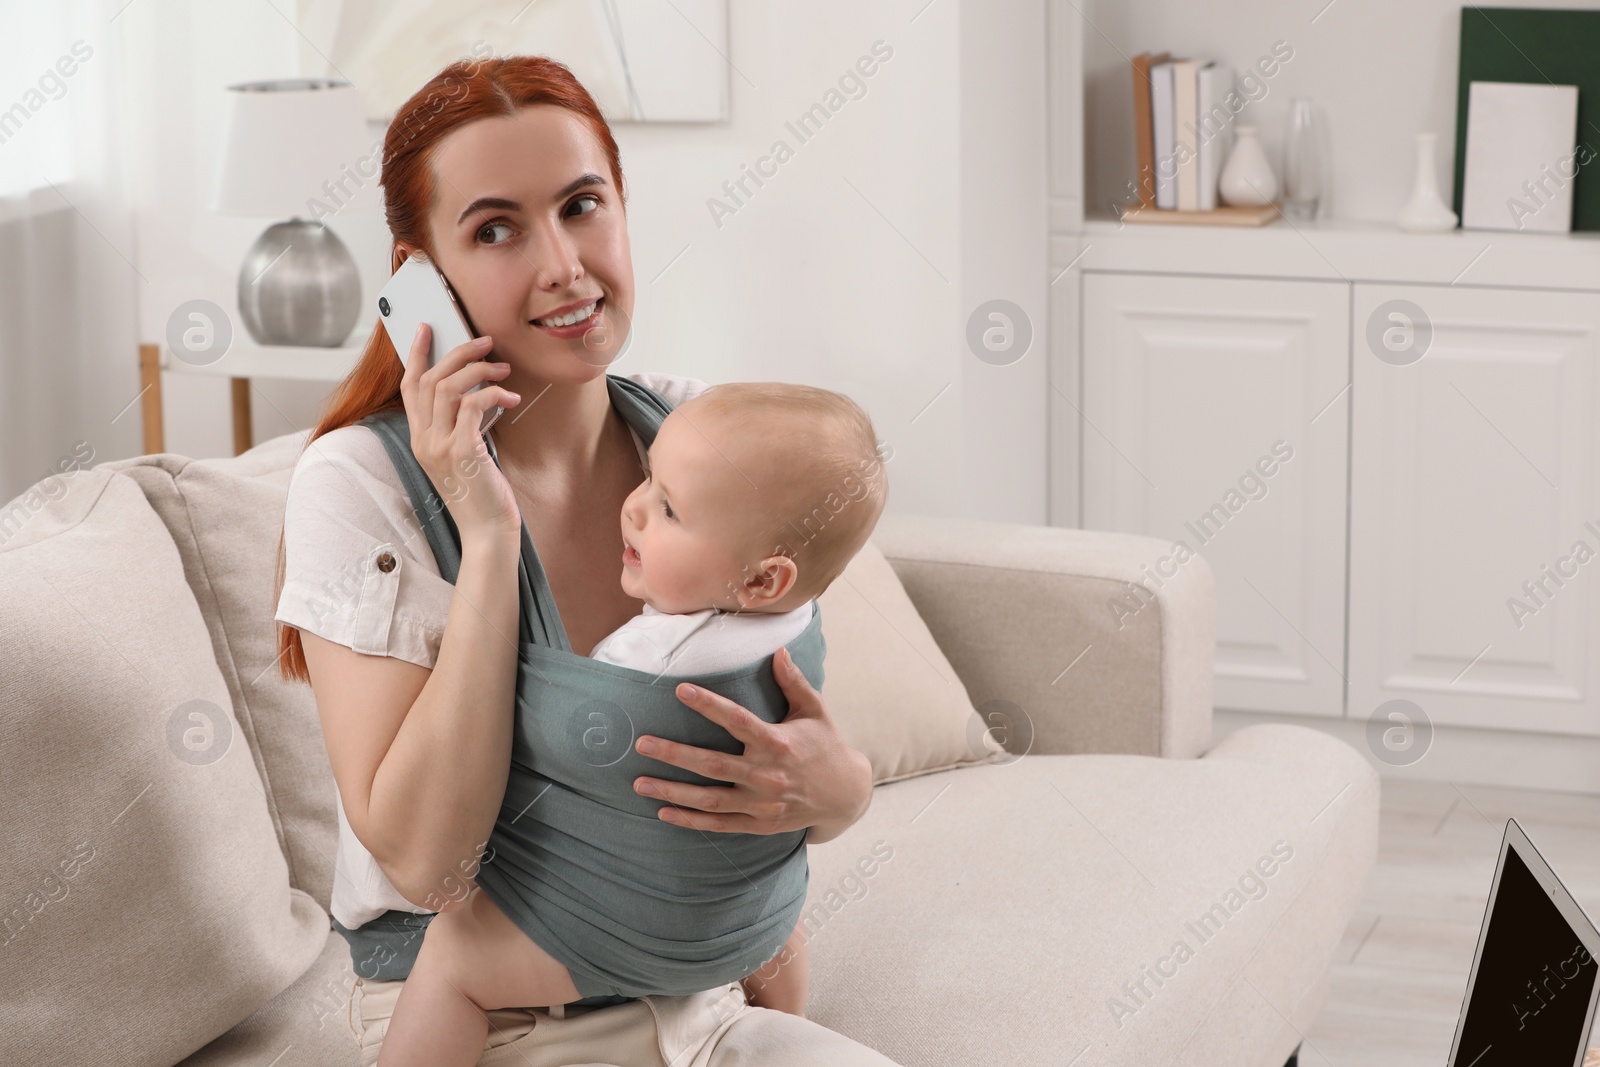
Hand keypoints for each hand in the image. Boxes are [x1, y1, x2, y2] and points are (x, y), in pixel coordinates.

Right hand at [397, 322, 522, 544]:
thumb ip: (460, 426)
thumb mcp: (463, 456)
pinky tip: (511, 398)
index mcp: (420, 440)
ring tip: (504, 370)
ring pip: (448, 387)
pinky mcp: (463, 451)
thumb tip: (477, 392)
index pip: (409, 387)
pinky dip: (493, 393)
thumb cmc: (481, 494)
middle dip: (458, 352)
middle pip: (430, 379)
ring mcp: (440, 446)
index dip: (415, 354)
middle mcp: (424, 441)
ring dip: (479, 370)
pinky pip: (473, 405)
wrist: (487, 531)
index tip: (425, 329)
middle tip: (485, 342)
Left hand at [631, 646, 873, 840]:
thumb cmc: (825, 746)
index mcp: (778, 742)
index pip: (737, 720)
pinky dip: (691, 820)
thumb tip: (778, 650)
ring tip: (640, 782)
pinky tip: (663, 812)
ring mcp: (762, 803)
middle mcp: (767, 774)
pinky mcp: (760, 824)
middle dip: (674, 754)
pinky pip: (719, 823)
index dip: (708, 704)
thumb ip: (793, 682)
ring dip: (673, 791)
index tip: (681, 690)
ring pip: (710, 799)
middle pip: (713, 765)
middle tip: (642, 744)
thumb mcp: (814, 711)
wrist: (845, 795)